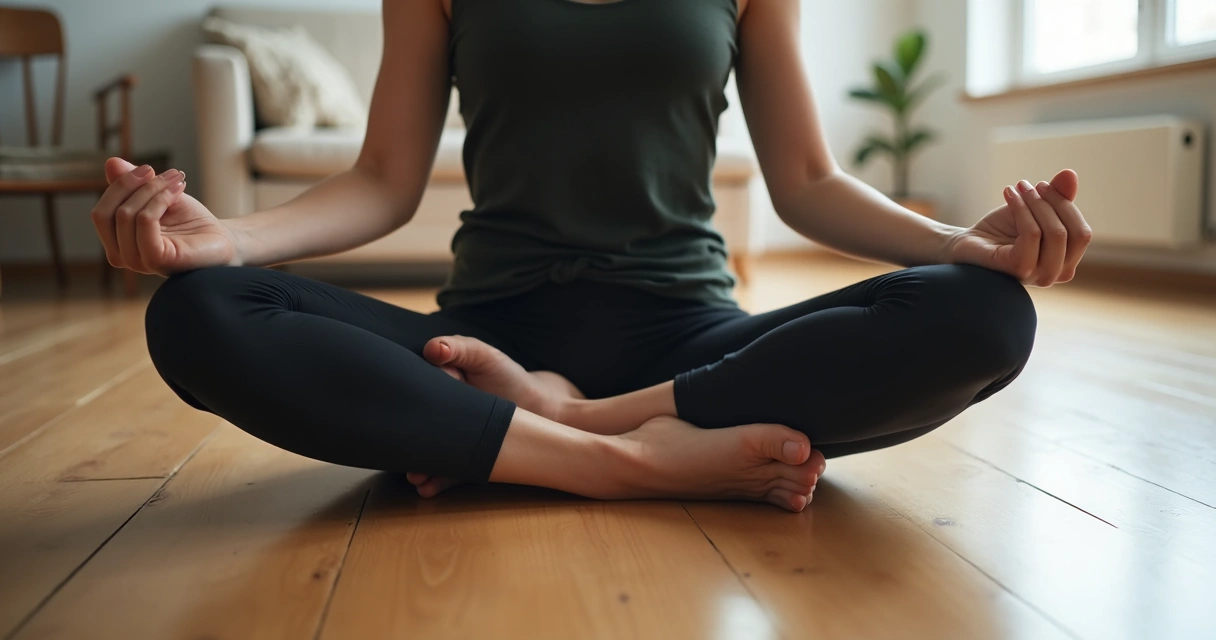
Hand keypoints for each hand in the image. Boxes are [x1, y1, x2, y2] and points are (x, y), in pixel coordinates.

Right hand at [92, 158, 239, 274]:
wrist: (224, 238)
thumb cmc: (190, 222)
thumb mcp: (156, 195)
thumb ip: (131, 183)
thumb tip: (110, 162)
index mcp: (119, 244)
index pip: (100, 213)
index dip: (120, 185)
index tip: (148, 169)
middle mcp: (124, 257)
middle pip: (105, 214)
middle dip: (132, 185)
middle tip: (165, 173)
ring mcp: (140, 262)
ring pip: (126, 214)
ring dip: (153, 189)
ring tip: (178, 181)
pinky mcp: (157, 259)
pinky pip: (144, 221)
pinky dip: (159, 200)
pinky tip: (178, 192)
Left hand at [947, 169, 1092, 286]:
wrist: (968, 242)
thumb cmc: (1002, 230)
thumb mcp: (1035, 209)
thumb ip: (1057, 196)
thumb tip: (1070, 175)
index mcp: (1065, 263)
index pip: (1082, 233)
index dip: (1065, 204)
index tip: (1042, 185)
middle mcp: (1055, 274)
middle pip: (1073, 233)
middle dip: (1052, 202)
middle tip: (1027, 185)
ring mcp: (1038, 275)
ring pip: (1055, 233)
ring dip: (1036, 203)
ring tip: (1017, 189)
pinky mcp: (1018, 269)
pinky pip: (1032, 234)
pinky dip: (1022, 209)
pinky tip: (1009, 195)